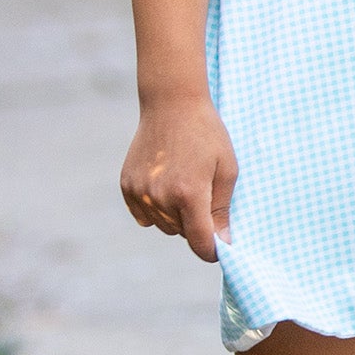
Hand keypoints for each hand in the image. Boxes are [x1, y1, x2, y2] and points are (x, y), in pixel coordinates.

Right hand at [121, 97, 236, 262]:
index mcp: (189, 194)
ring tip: (184, 183)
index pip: (200, 243)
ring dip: (176, 216)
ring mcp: (140, 192)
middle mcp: (161, 197)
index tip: (219, 247)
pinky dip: (155, 209)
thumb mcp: (227, 169)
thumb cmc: (207, 134)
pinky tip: (164, 184)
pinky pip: (144, 216)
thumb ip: (223, 210)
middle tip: (203, 193)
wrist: (172, 103)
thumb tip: (223, 244)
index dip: (212, 250)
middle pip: (182, 234)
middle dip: (196, 224)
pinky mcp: (127, 186)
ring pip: (163, 226)